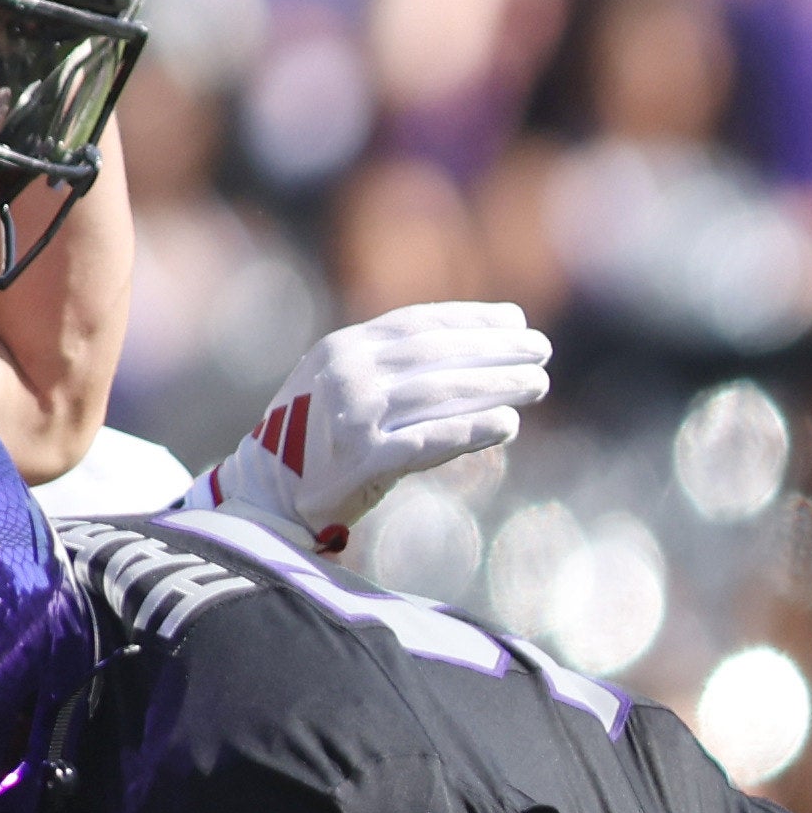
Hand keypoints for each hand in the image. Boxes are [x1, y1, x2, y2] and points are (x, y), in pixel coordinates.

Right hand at [201, 300, 550, 550]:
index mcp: (343, 348)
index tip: (518, 321)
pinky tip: (509, 425)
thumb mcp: (349, 386)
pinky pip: (428, 441)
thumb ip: (400, 368)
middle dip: (494, 350)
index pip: (419, 323)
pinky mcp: (363, 460)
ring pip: (439, 393)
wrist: (268, 492)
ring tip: (538, 384)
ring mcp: (352, 416)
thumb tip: (485, 348)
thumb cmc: (321, 438)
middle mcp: (347, 374)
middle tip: (543, 350)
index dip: (472, 320)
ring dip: (495, 385)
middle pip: (435, 355)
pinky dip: (471, 430)